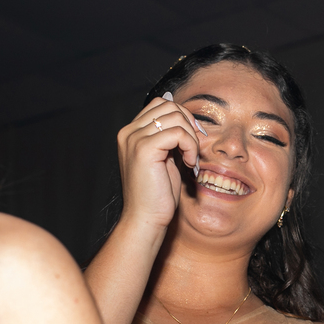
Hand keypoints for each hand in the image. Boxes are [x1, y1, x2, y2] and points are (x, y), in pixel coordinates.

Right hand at [116, 93, 205, 231]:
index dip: (183, 117)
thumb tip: (185, 115)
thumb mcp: (165, 158)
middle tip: (195, 149)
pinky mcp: (144, 149)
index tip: (194, 140)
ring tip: (191, 159)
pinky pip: (178, 133)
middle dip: (189, 124)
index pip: (160, 104)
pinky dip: (191, 146)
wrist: (145, 219)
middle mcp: (128, 132)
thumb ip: (171, 137)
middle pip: (168, 105)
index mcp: (131, 132)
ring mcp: (134, 139)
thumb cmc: (157, 194)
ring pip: (175, 116)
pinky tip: (189, 164)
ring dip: (192, 137)